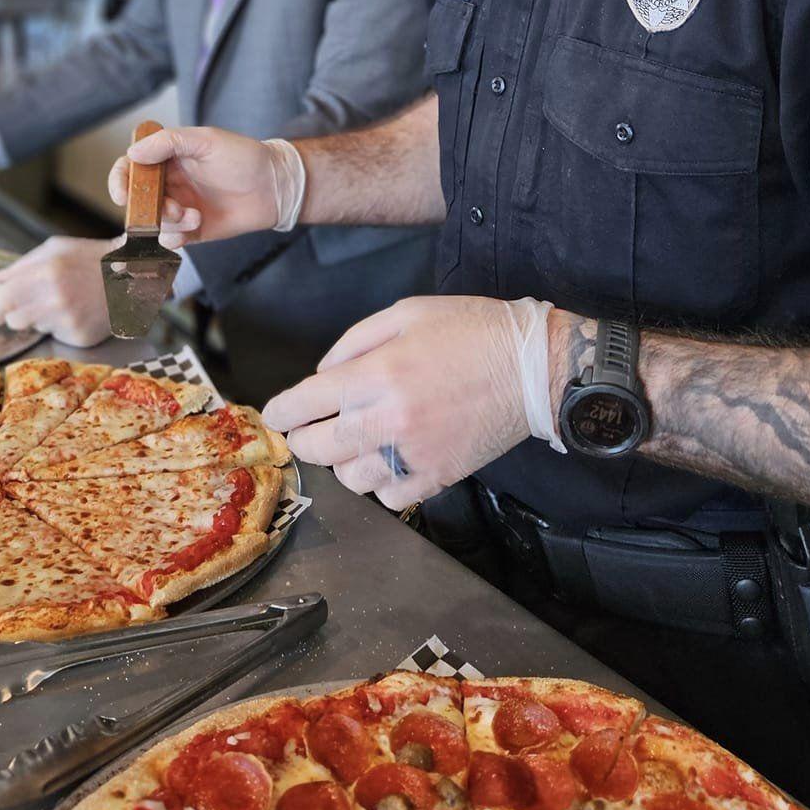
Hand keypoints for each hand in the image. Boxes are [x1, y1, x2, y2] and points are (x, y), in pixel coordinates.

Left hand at [0, 236, 113, 347]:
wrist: (132, 275)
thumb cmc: (92, 259)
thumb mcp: (56, 250)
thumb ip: (21, 265)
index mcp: (46, 273)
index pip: (3, 299)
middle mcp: (56, 299)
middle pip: (13, 321)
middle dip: (13, 315)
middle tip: (23, 308)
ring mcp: (69, 320)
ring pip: (34, 328)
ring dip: (39, 319)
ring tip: (60, 303)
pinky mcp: (80, 336)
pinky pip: (56, 336)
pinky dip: (60, 326)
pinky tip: (76, 312)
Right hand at [107, 127, 302, 247]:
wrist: (275, 187)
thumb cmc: (245, 157)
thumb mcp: (207, 140)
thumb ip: (169, 142)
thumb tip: (133, 152)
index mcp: (168, 158)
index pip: (131, 167)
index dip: (120, 181)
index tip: (122, 195)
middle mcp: (170, 183)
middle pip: (137, 200)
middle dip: (146, 208)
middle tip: (171, 207)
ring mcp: (180, 207)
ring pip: (153, 222)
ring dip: (168, 222)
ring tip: (193, 215)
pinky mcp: (192, 230)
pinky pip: (170, 239)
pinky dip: (177, 237)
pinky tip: (197, 224)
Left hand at [262, 295, 563, 507]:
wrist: (533, 367)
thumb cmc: (472, 331)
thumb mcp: (406, 312)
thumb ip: (354, 341)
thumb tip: (323, 374)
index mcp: (378, 373)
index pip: (305, 403)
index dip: (281, 412)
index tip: (276, 415)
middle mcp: (389, 418)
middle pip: (318, 448)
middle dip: (303, 439)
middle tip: (308, 430)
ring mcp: (414, 453)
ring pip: (350, 479)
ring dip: (343, 463)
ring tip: (354, 443)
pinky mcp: (439, 476)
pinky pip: (390, 498)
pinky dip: (380, 485)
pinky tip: (386, 462)